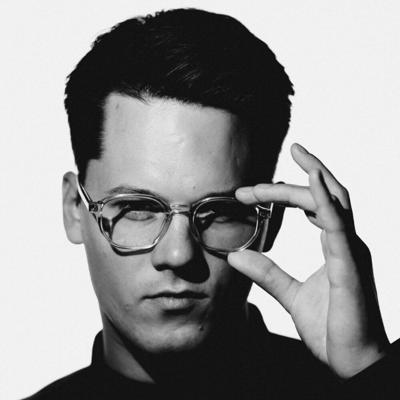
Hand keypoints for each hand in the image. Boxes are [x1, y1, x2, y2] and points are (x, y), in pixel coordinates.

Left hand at [228, 143, 388, 377]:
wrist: (354, 363)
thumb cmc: (332, 329)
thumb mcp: (290, 295)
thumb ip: (267, 273)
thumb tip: (236, 255)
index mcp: (335, 246)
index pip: (311, 207)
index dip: (282, 194)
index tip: (248, 194)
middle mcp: (345, 242)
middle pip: (321, 197)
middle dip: (286, 185)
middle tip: (250, 187)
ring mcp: (351, 250)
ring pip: (335, 200)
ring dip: (312, 176)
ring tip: (297, 152)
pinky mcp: (350, 264)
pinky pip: (338, 223)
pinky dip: (325, 199)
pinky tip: (312, 179)